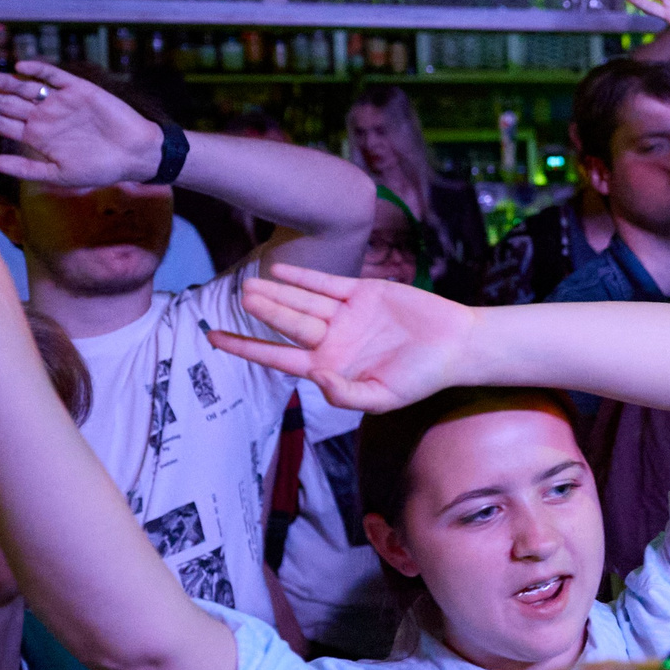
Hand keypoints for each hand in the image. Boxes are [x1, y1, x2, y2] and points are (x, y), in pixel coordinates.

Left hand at [0, 59, 162, 187]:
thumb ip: (27, 169)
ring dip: (3, 83)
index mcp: (37, 137)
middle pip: (5, 103)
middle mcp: (44, 116)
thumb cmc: (100, 169)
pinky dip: (38, 71)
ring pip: (24, 88)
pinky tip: (21, 68)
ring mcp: (60, 102)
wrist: (136, 154)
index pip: (0, 124)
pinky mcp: (79, 90)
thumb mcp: (60, 176)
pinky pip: (54, 77)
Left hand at [206, 261, 478, 412]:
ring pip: (302, 302)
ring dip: (276, 294)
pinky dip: (303, 277)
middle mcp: (332, 339)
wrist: (456, 346)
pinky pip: (327, 284)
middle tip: (240, 297)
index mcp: (330, 366)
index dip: (244, 348)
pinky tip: (279, 271)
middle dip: (263, 312)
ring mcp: (346, 315)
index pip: (277, 357)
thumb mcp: (382, 398)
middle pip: (287, 324)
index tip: (213, 340)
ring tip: (249, 285)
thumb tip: (314, 379)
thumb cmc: (422, 378)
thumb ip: (344, 395)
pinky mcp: (364, 292)